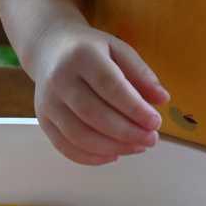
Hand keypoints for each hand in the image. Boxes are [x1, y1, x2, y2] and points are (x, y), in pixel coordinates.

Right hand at [30, 23, 170, 166]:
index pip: (110, 86)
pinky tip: (114, 155)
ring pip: (79, 135)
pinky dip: (91, 157)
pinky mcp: (43, 119)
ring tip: (138, 147)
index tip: (156, 122)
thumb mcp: (119, 50)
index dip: (134, 108)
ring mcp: (48, 101)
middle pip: (93, 114)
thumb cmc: (91, 50)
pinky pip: (65, 146)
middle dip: (126, 132)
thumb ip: (141, 73)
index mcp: (82, 56)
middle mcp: (60, 79)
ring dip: (112, 147)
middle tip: (151, 140)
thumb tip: (162, 100)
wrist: (50, 48)